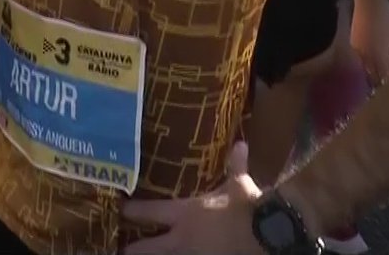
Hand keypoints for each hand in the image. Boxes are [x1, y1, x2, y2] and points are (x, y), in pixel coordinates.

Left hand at [122, 142, 265, 253]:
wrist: (268, 232)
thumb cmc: (247, 206)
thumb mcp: (240, 184)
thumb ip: (235, 165)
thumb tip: (240, 144)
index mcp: (185, 214)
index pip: (149, 212)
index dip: (131, 211)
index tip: (120, 210)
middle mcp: (182, 239)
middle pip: (146, 248)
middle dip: (132, 250)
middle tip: (123, 250)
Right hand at [350, 0, 388, 84]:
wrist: (369, 4)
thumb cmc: (388, 18)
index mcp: (381, 56)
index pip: (385, 72)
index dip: (388, 74)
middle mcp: (368, 57)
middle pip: (373, 71)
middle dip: (379, 72)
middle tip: (384, 72)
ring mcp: (359, 50)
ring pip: (365, 64)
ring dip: (370, 66)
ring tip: (376, 64)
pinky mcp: (352, 42)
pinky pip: (359, 55)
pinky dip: (364, 57)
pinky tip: (368, 52)